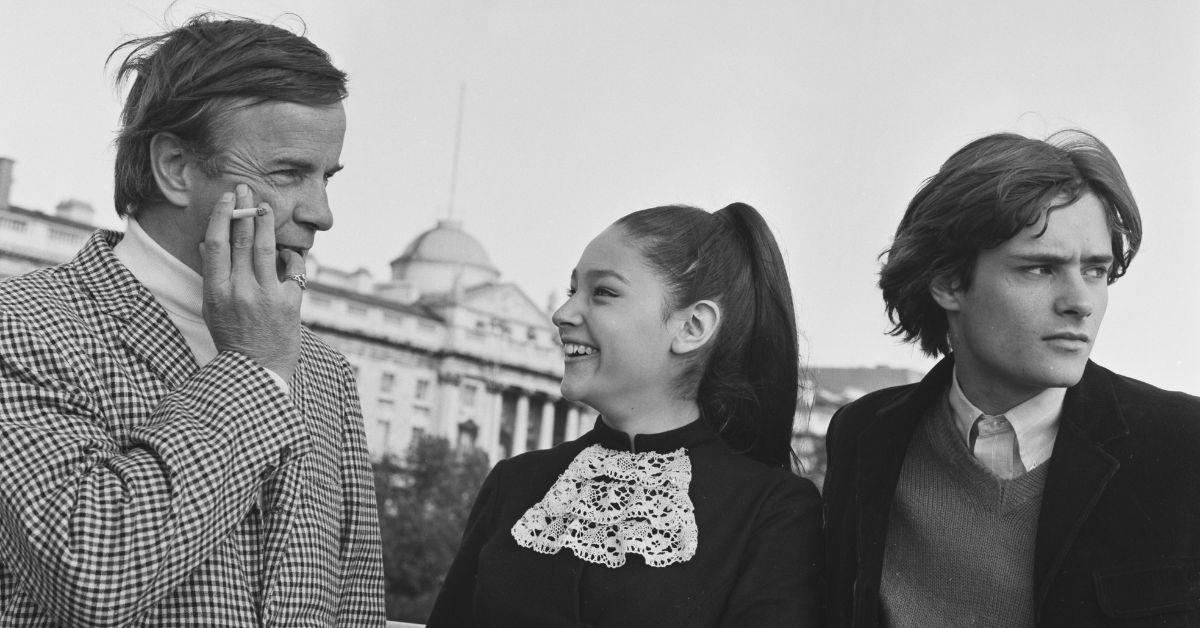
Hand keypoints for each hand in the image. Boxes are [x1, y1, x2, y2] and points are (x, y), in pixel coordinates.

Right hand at [199, 184, 304, 381]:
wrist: (258, 371)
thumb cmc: (233, 338)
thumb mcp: (213, 308)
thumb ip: (212, 275)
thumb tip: (207, 243)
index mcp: (216, 292)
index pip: (216, 245)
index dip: (223, 217)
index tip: (228, 199)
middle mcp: (239, 291)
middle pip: (241, 240)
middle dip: (245, 210)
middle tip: (248, 189)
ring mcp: (265, 297)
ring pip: (266, 248)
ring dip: (266, 223)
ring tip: (266, 206)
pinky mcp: (290, 303)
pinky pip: (292, 268)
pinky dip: (291, 254)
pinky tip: (289, 247)